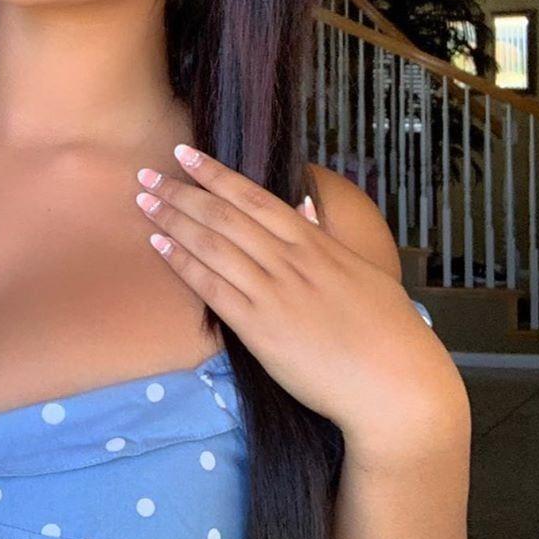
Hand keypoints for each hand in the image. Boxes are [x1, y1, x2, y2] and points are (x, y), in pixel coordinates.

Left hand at [133, 143, 465, 462]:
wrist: (395, 384)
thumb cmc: (388, 331)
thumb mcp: (363, 272)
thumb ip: (327, 241)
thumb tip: (304, 209)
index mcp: (314, 244)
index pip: (254, 198)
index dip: (216, 173)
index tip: (187, 154)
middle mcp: (290, 261)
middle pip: (224, 215)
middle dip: (182, 191)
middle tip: (147, 174)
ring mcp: (273, 293)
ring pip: (212, 245)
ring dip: (174, 220)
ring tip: (144, 202)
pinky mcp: (259, 329)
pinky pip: (211, 288)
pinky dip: (182, 263)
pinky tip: (159, 246)